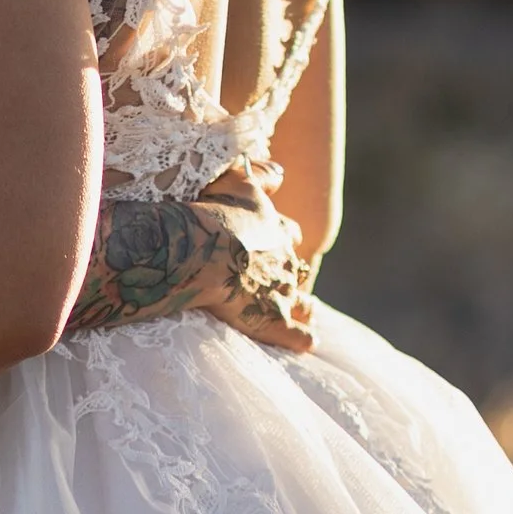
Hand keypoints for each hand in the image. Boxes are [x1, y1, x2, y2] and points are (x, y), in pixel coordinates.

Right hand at [198, 178, 315, 352]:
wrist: (204, 250)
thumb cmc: (214, 214)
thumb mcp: (237, 182)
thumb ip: (261, 176)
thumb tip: (280, 172)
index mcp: (278, 230)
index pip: (289, 234)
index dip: (281, 239)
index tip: (274, 241)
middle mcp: (286, 261)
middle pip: (295, 269)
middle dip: (289, 274)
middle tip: (282, 281)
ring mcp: (283, 293)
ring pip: (302, 302)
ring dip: (304, 306)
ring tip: (307, 311)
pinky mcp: (276, 322)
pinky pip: (299, 335)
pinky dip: (303, 337)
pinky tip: (308, 341)